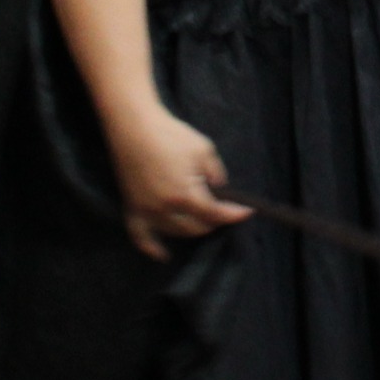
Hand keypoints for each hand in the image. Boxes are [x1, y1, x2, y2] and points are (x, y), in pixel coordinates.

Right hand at [111, 106, 248, 260]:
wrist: (134, 125)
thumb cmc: (170, 134)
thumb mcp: (204, 149)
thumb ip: (216, 173)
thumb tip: (218, 189)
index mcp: (186, 194)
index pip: (215, 214)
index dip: (234, 214)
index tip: (246, 211)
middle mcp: (166, 208)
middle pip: (196, 228)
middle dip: (213, 221)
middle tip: (221, 210)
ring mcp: (147, 210)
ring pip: (174, 232)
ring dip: (190, 228)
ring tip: (200, 220)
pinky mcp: (132, 208)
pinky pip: (140, 236)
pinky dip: (152, 248)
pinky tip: (163, 254)